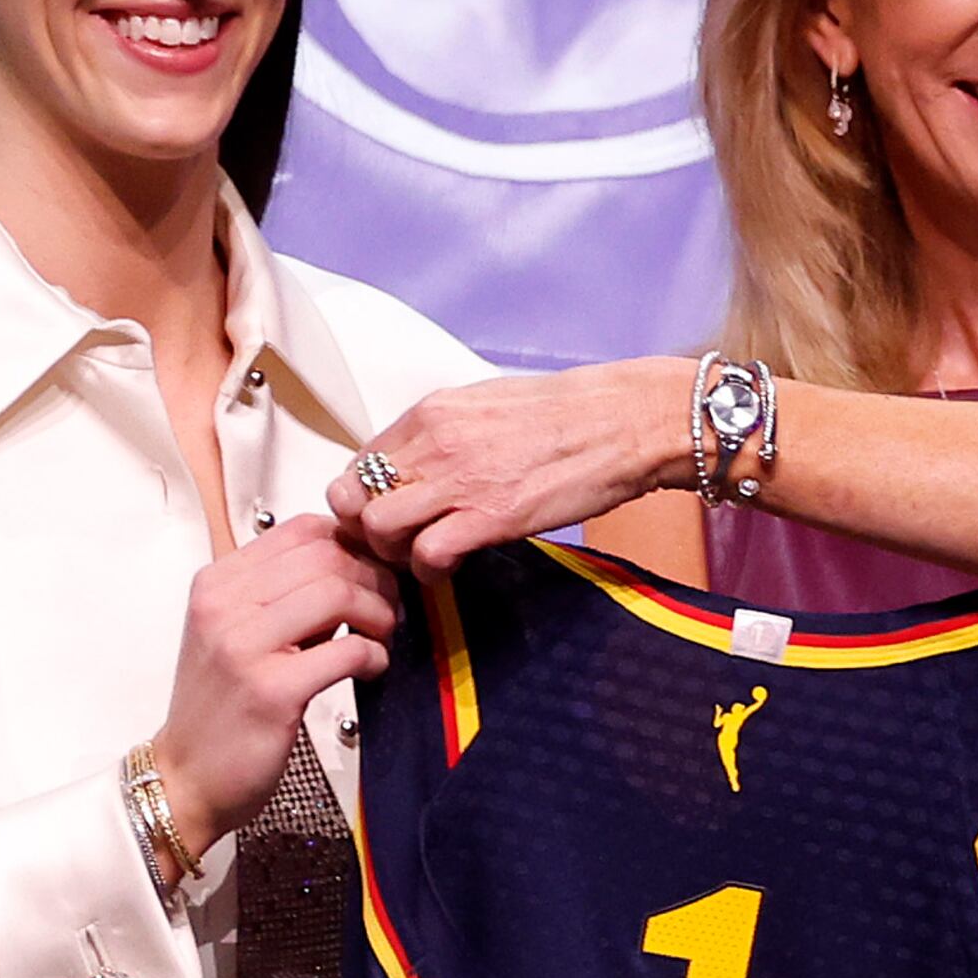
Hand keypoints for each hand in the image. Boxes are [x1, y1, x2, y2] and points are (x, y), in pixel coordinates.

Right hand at [149, 516, 396, 846]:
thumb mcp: (238, 633)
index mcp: (217, 582)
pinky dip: (374, 654)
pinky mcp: (271, 691)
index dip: (353, 543)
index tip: (372, 572)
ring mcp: (243, 647)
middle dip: (374, 578)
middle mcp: (223, 605)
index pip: (302, 529)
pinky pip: (347, 650)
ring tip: (381, 637)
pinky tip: (372, 667)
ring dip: (379, 614)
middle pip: (327, 555)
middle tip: (388, 608)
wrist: (187, 776)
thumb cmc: (222, 706)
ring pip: (338, 593)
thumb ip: (284, 596)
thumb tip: (357, 566)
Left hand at [332, 358, 692, 573]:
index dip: (362, 501)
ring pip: (377, 527)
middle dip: (365, 532)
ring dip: (392, 554)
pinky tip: (450, 568)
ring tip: (421, 559)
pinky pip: (426, 554)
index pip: (357, 463)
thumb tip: (419, 464)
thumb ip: (443, 434)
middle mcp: (433, 441)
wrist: (624, 420)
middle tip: (395, 547)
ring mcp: (459, 478)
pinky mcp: (490, 515)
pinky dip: (428, 572)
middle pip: (352, 498)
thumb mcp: (487, 405)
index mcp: (430, 413)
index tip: (385, 519)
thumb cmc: (567, 414)